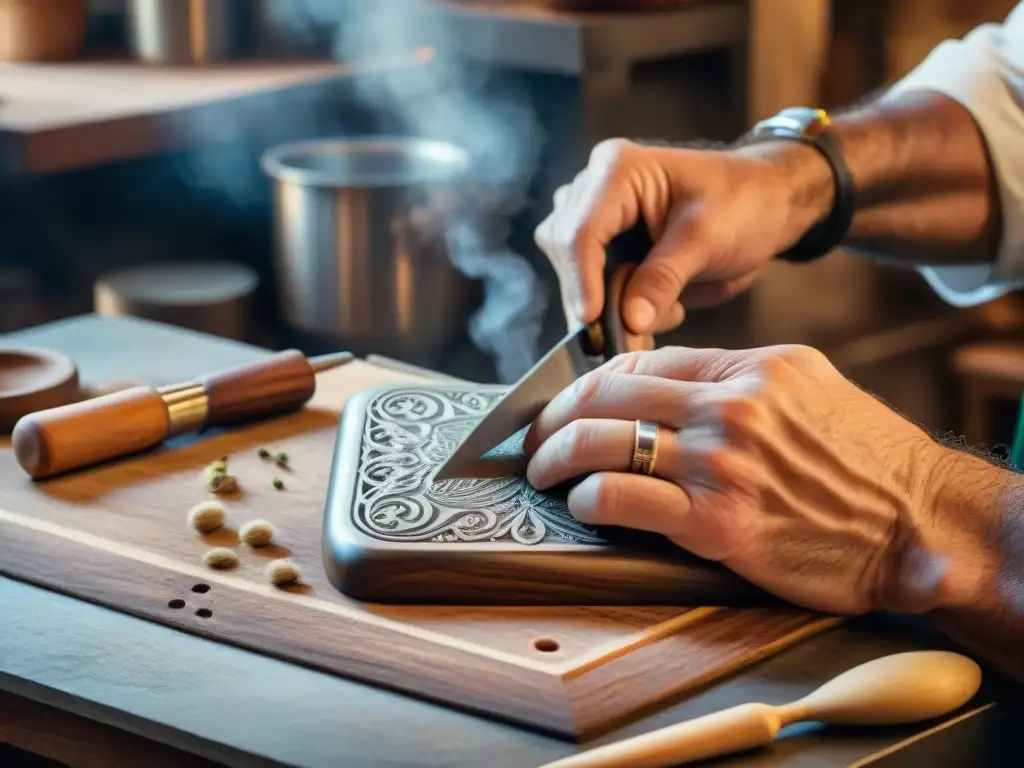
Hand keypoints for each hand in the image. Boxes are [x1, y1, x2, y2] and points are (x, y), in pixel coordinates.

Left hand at [523, 345, 966, 615]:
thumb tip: (675, 384)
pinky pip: (622, 499)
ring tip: (542, 471)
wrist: (919, 524)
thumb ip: (741, 377)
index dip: (592, 381)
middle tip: (535, 434)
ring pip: (602, 442)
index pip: (643, 360)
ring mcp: (721, 464)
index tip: (572, 401)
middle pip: (609, 393)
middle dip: (555, 414)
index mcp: (750, 368)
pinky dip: (588, 500)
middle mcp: (729, 407)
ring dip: (555, 456)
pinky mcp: (717, 524)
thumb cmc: (868, 460)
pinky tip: (582, 505)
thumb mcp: (810, 387)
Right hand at [533, 139, 825, 334]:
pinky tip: (653, 312)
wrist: (767, 206)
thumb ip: (665, 278)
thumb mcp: (708, 238)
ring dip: (604, 305)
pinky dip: (615, 309)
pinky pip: (592, 286)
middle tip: (625, 337)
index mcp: (617, 171)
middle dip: (591, 297)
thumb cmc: (744, 203)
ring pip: (572, 273)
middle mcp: (595, 191)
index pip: (582, 230)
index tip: (590, 320)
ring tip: (653, 320)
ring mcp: (597, 220)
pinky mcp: (607, 249)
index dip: (581, 279)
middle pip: (567, 253)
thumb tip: (629, 321)